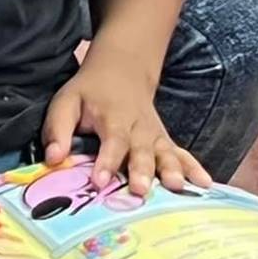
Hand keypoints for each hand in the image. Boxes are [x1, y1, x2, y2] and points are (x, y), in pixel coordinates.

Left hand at [43, 49, 210, 198]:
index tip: (99, 181)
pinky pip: (182, 154)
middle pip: (142, 149)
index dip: (106, 160)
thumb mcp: (66, 101)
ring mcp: (156, 134)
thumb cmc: (90, 91)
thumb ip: (58, 129)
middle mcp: (138, 126)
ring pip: (165, 152)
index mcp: (112, 117)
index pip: (111, 140)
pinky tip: (205, 185)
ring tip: (177, 187)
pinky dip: (194, 168)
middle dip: (141, 170)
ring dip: (172, 170)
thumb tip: (52, 159)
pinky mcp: (165, 141)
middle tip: (139, 190)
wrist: (123, 68)